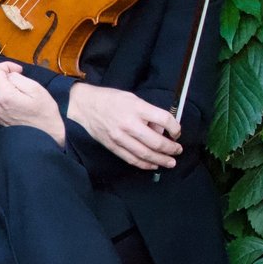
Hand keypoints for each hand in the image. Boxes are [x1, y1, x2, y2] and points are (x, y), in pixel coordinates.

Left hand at [0, 62, 64, 144]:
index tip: (19, 71)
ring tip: (20, 95)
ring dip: (5, 88)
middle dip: (7, 78)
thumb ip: (18, 78)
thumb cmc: (44, 112)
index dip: (6, 66)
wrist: (45, 137)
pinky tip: (16, 104)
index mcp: (4, 96)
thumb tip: (9, 75)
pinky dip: (3, 98)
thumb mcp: (36, 89)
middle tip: (23, 85)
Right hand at [66, 82, 181, 170]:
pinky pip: (131, 159)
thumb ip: (148, 112)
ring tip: (170, 162)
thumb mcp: (133, 98)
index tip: (177, 132)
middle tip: (178, 151)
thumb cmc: (110, 99)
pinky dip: (144, 164)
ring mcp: (120, 137)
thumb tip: (161, 129)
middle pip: (156, 142)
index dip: (175, 128)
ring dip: (161, 160)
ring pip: (145, 154)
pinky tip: (153, 165)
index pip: (164, 120)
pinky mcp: (112, 146)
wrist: (84, 105)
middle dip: (171, 148)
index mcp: (136, 108)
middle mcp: (129, 124)